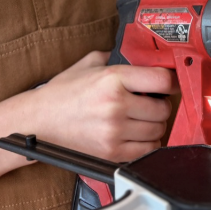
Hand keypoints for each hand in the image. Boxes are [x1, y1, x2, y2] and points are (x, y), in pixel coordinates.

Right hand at [23, 51, 178, 161]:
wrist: (39, 121)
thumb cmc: (63, 92)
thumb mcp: (89, 63)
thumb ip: (117, 57)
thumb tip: (144, 56)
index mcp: (112, 79)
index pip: (162, 80)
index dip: (171, 81)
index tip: (170, 82)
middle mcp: (116, 106)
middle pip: (163, 108)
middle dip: (161, 103)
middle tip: (151, 100)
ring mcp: (114, 132)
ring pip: (158, 130)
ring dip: (155, 124)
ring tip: (141, 117)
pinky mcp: (111, 153)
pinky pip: (147, 150)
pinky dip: (147, 143)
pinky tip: (136, 134)